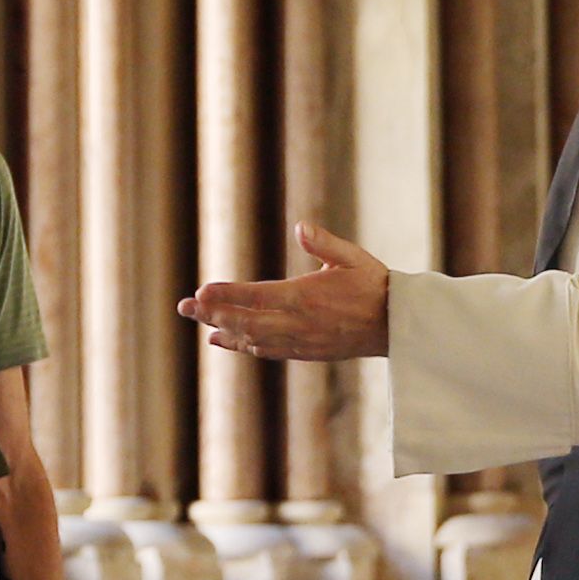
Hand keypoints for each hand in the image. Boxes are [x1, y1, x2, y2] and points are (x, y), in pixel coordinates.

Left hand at [183, 221, 392, 362]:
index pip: (257, 296)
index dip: (226, 296)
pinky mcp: (306, 353)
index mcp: (307, 297)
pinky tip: (223, 341)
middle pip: (246, 322)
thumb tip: (301, 226)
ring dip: (223, 331)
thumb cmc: (374, 285)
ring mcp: (301, 342)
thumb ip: (324, 243)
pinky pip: (267, 351)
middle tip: (182, 307)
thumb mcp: (352, 257)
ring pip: (253, 340)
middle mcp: (299, 323)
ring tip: (198, 323)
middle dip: (212, 314)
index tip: (200, 292)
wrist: (396, 325)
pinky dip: (242, 347)